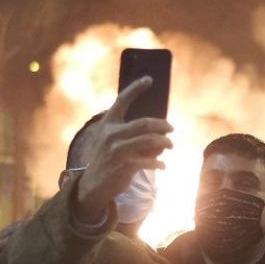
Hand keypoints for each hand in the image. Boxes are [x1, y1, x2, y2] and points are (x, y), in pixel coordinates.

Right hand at [70, 77, 172, 225]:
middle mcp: (111, 134)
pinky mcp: (125, 165)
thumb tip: (157, 128)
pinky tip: (162, 166)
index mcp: (107, 123)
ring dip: (165, 143)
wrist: (93, 184)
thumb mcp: (110, 140)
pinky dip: (159, 163)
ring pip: (150, 140)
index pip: (122, 100)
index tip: (149, 79)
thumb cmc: (107, 159)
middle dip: (163, 125)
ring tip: (171, 145)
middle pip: (145, 123)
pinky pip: (150, 160)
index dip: (136, 88)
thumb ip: (127, 131)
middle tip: (171, 128)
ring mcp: (118, 150)